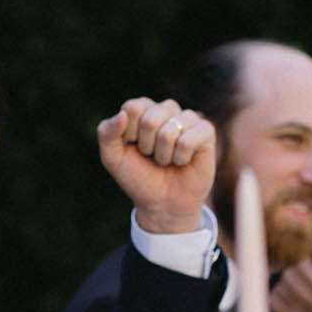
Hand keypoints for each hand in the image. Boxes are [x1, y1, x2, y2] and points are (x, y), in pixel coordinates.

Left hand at [97, 97, 215, 235]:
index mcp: (142, 110)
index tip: (132, 147)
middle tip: (151, 156)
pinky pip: (188, 139)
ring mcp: (187, 118)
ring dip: (163, 155)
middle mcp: (166, 110)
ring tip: (166, 160)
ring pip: (169, 131)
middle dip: (146, 146)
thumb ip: (106, 133)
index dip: (129, 134)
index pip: (132, 108)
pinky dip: (181, 157)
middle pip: (150, 119)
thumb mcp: (112, 158)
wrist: (163, 203)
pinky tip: (183, 161)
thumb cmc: (138, 177)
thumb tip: (122, 114)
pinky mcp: (206, 131)